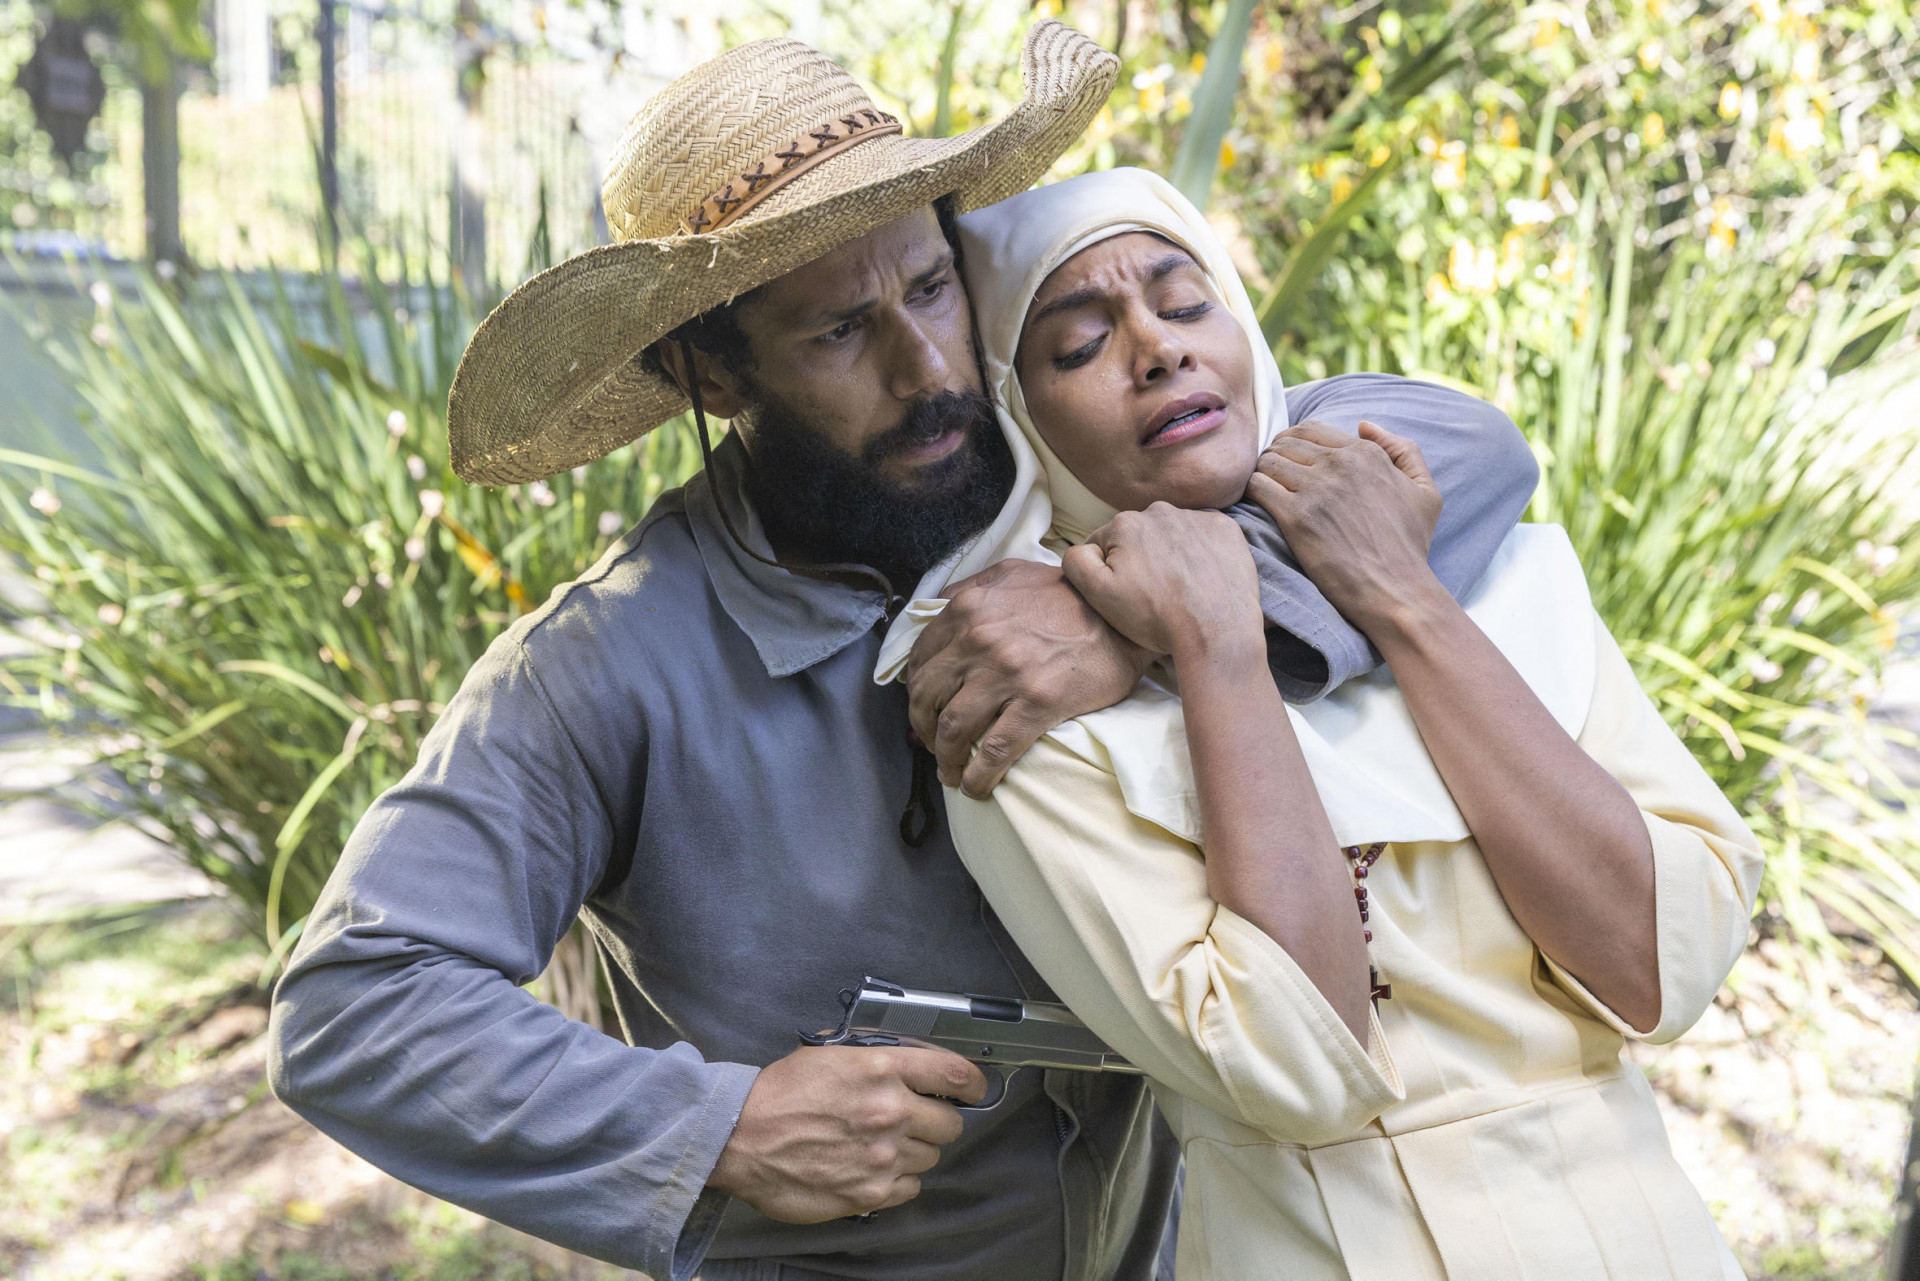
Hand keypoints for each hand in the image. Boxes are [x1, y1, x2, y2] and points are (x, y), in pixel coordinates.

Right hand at [706, 1044, 986, 1222]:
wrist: (740, 1138)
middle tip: (912, 1120)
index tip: (973, 1089)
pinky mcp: (871, 1191)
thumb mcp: (829, 1054)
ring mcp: (883, 1155)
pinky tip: (873, 1169)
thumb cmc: (779, 1094)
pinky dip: (898, 1180)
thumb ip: (875, 1058)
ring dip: (913, 1151)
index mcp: (881, 1069)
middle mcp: (889, 1111)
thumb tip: (910, 1062)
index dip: (973, 1083)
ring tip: (881, 1145)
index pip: (954, 1074)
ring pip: (931, 1157)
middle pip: (950, 1123)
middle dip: (936, 1120)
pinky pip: (911, 1187)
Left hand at [906, 559, 1151, 798]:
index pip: (921, 658)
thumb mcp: (1014, 573)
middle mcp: (980, 640)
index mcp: (969, 610)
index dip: (915, 691)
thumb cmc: (1071, 594)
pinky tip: (975, 788)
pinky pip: (993, 751)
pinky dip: (978, 776)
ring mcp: (1007, 674)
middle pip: (927, 697)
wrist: (1126, 615)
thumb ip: (972, 587)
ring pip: (953, 728)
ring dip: (945, 758)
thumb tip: (940, 605)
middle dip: (922, 727)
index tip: (923, 708)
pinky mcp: (1037, 704)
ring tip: (950, 772)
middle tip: (931, 743)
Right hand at [1060, 503, 1263, 664]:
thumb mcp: (1099, 595)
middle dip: (1141, 559)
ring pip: (1172, 535)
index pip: (1105, 544)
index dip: (1111, 572)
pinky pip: (1204, 537)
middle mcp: (1160, 511)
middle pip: (1139, 536)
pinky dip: (1201, 553)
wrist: (1217, 632)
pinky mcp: (1226, 530)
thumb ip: (1076, 562)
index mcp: (1125, 523)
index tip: (1128, 594)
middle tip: (1154, 594)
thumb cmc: (1155, 617)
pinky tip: (1203, 580)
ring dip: (1171, 555)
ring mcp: (1197, 518)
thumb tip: (1082, 547)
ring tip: (1180, 590)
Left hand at [1245, 419, 1444, 633]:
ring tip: (1267, 491)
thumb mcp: (1425, 491)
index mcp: (1366, 454)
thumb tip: (1364, 425)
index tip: (1290, 462)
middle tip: (1274, 477)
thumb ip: (1403, 450)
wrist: (1396, 591)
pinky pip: (1258, 486)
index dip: (1294, 442)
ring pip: (1269, 461)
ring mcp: (1317, 489)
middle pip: (1286, 442)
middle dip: (1276, 456)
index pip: (1312, 429)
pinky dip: (1253, 491)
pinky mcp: (1296, 518)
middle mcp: (1340, 465)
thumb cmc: (1410, 546)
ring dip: (1263, 474)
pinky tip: (1260, 505)